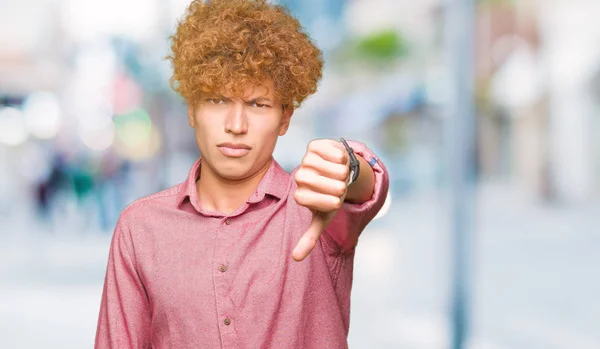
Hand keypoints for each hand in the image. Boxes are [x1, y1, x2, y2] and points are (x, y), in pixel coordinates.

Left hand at [292, 139, 349, 260]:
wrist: (334, 171)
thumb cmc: (329, 196)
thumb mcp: (322, 218)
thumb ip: (309, 238)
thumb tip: (295, 259)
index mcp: (301, 196)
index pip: (329, 203)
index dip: (338, 202)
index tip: (334, 201)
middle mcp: (300, 177)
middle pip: (336, 187)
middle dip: (344, 188)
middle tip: (338, 186)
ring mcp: (307, 159)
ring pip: (339, 170)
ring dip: (345, 173)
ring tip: (338, 174)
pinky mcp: (315, 145)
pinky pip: (339, 154)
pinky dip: (344, 159)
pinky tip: (337, 160)